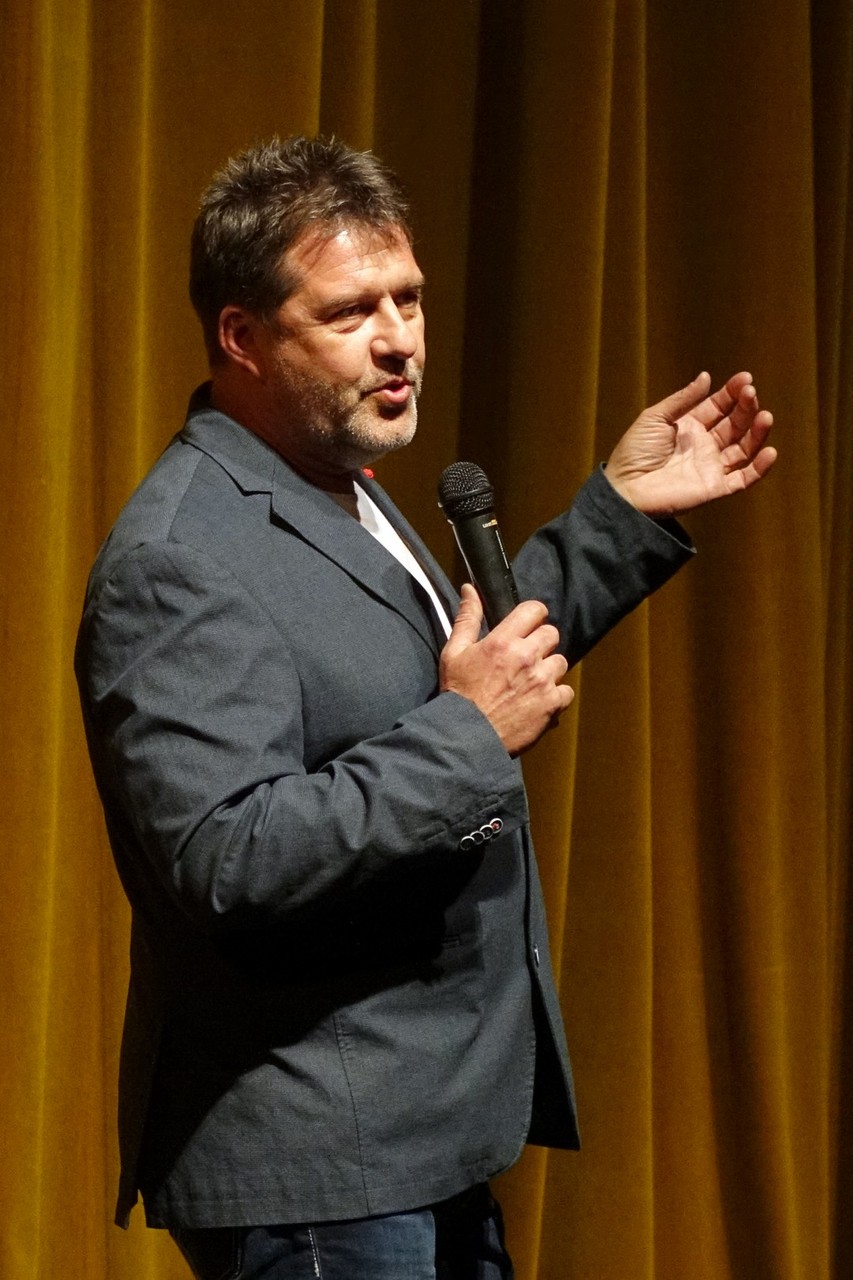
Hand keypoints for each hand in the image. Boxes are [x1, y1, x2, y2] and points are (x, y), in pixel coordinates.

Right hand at [440, 585, 574, 755]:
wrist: (465, 737)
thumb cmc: (458, 695)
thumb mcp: (454, 652)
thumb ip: (467, 618)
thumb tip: (470, 590)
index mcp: (503, 641)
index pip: (535, 610)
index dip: (533, 615)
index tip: (528, 625)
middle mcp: (527, 657)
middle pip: (551, 634)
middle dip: (541, 643)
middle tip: (526, 658)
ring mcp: (542, 681)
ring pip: (560, 662)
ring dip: (548, 669)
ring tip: (531, 682)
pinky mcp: (551, 705)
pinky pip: (566, 691)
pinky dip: (556, 696)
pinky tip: (538, 701)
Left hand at [604, 371, 776, 516]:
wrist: (625, 489)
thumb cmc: (634, 452)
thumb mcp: (655, 417)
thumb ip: (683, 399)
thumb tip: (706, 376)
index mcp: (690, 426)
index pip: (718, 406)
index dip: (732, 393)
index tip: (745, 379)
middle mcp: (704, 446)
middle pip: (734, 424)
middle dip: (745, 407)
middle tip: (751, 392)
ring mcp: (711, 467)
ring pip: (743, 449)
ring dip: (757, 433)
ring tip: (765, 416)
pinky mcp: (714, 488)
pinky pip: (743, 479)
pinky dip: (759, 468)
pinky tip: (770, 451)